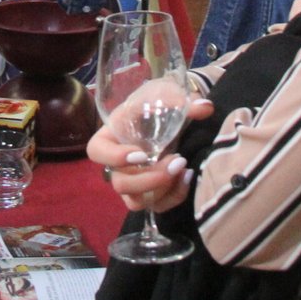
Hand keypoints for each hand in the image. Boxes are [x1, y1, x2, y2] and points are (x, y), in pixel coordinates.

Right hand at [86, 96, 214, 212]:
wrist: (173, 113)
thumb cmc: (158, 101)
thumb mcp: (165, 93)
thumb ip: (179, 99)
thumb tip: (204, 108)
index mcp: (112, 135)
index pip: (96, 151)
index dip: (113, 157)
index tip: (141, 154)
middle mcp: (118, 163)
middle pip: (119, 184)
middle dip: (149, 179)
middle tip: (175, 161)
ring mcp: (134, 181)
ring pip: (136, 202)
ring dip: (161, 189)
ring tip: (184, 168)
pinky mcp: (152, 193)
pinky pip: (158, 206)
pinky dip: (175, 196)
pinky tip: (188, 176)